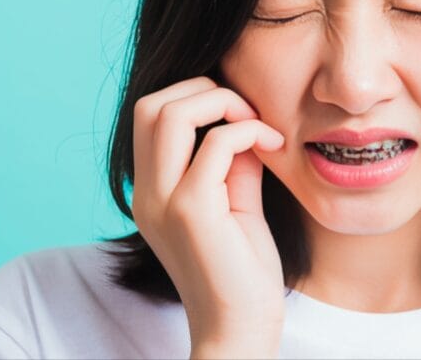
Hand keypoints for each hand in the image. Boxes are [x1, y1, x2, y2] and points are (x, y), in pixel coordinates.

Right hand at [131, 76, 286, 358]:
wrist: (239, 330)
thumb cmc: (242, 273)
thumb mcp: (234, 203)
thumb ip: (231, 160)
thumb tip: (243, 119)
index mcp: (150, 191)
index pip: (149, 115)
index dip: (192, 97)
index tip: (238, 113)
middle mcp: (146, 193)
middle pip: (151, 105)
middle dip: (203, 89)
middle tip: (245, 110)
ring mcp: (163, 201)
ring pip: (171, 113)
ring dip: (221, 102)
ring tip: (256, 123)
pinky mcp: (191, 211)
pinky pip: (216, 144)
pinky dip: (247, 131)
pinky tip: (274, 146)